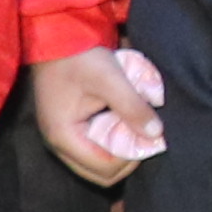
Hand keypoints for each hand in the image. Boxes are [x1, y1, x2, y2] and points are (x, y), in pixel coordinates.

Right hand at [29, 46, 165, 186]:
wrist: (55, 38)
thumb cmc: (80, 57)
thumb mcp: (110, 78)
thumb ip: (132, 106)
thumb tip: (156, 134)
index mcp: (64, 137)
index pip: (106, 167)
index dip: (132, 155)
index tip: (148, 133)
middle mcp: (58, 144)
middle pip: (101, 174)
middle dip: (127, 159)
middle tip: (143, 133)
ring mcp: (61, 138)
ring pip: (98, 163)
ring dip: (120, 151)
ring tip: (132, 125)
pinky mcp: (67, 129)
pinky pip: (93, 149)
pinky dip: (111, 141)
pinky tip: (121, 120)